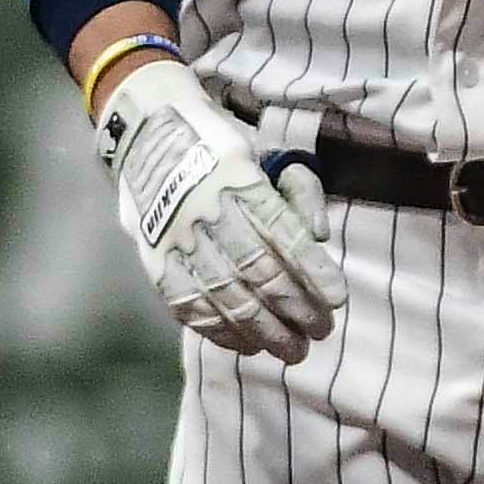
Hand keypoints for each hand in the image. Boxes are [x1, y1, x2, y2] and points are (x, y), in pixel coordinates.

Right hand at [94, 51, 339, 360]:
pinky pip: (188, 305)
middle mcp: (205, 209)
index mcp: (237, 176)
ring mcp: (175, 238)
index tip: (336, 301)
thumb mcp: (265, 150)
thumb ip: (298, 188)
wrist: (147, 132)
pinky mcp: (154, 260)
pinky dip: (219, 331)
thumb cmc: (220, 146)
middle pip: (257, 271)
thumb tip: (318, 236)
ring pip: (225, 295)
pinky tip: (247, 345)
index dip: (312, 271)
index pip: (281, 234)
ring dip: (262, 330)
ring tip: (291, 350)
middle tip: (320, 333)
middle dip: (294, 309)